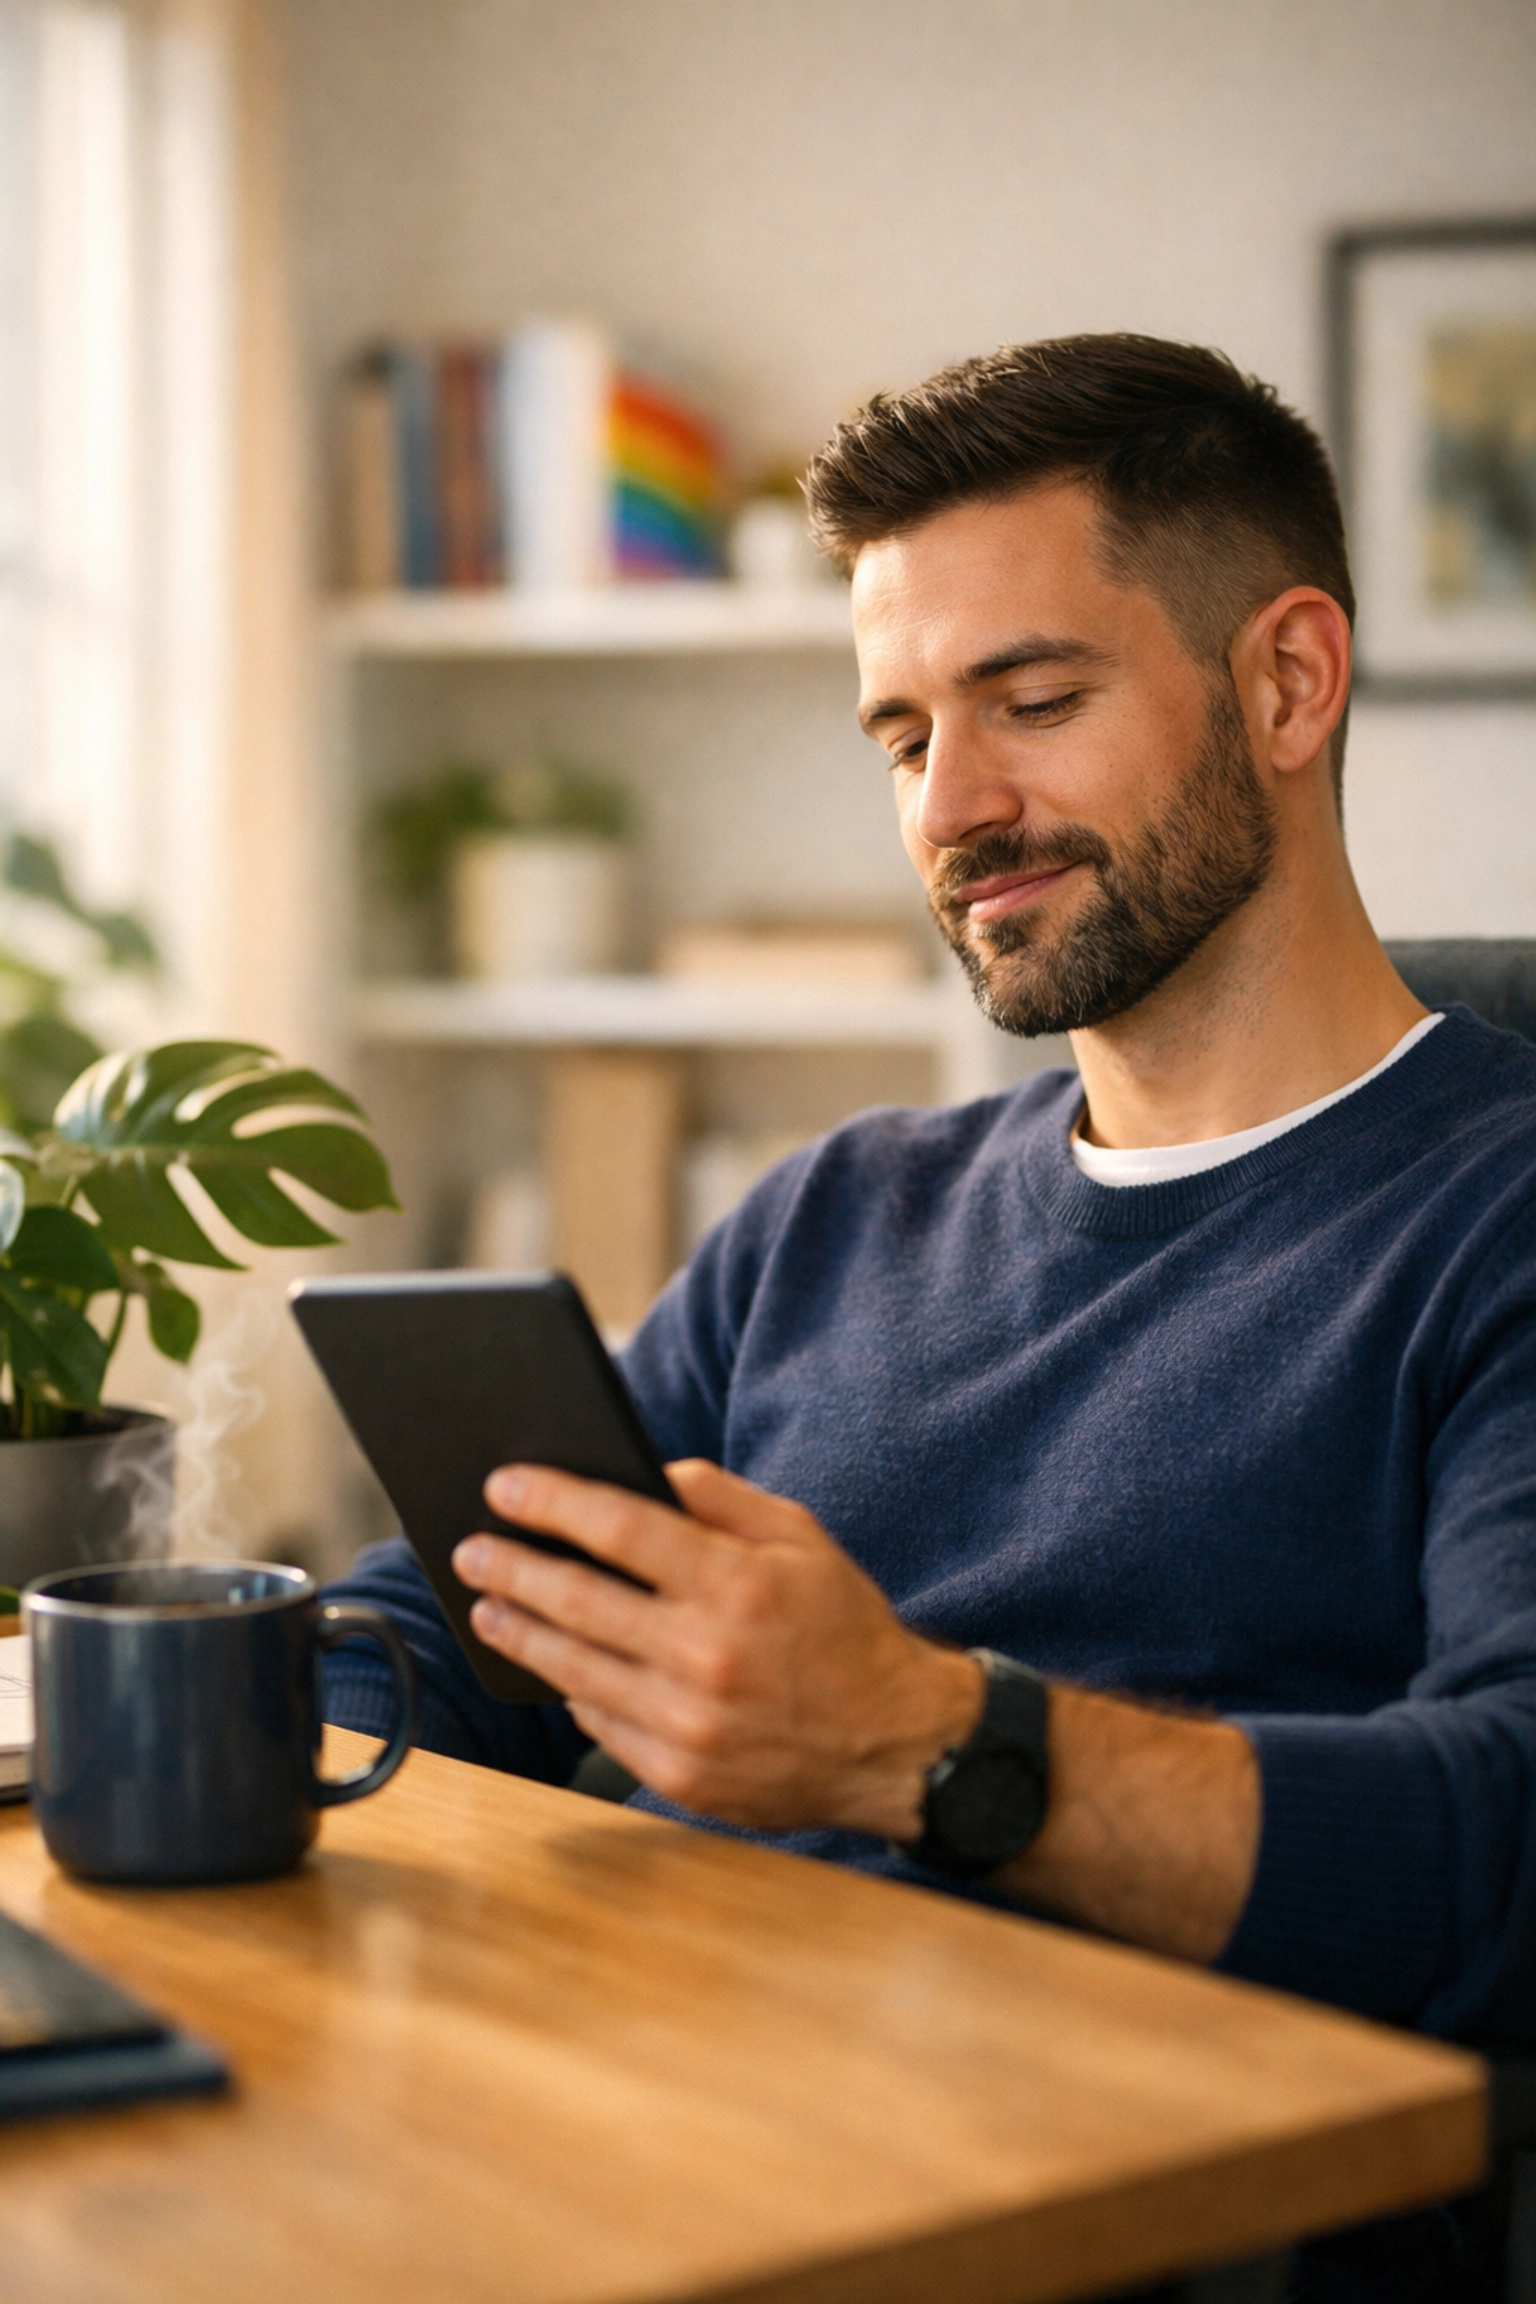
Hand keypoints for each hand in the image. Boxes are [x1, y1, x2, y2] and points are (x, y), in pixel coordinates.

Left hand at [453, 1459, 983, 1837]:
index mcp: (739, 1584)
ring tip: (488, 1606)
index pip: (621, 1527)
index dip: (553, 1502)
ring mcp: (689, 1723)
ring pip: (574, 1667)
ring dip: (520, 1631)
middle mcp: (708, 1655)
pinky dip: (569, 1688)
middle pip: (579, 1599)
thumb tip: (642, 1473)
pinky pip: (600, 1723)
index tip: (504, 1486)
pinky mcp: (681, 1774)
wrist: (895, 1744)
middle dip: (511, 1567)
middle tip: (470, 1549)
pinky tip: (551, 1662)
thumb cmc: (843, 1628)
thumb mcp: (802, 1539)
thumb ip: (721, 1499)